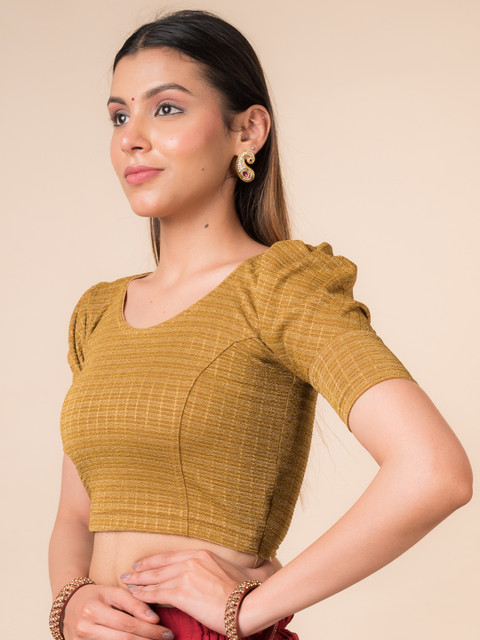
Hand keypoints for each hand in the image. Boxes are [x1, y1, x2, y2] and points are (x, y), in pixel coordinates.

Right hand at [61, 583, 172, 638]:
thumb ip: (132, 602)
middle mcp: (86, 627)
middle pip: (124, 638)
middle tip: (166, 637)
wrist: (67, 606)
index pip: (127, 622)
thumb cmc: (95, 596)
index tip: (165, 628)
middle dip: (148, 639)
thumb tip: (154, 618)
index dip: (148, 627)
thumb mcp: (112, 592)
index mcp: (93, 609)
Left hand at [120, 549, 275, 634]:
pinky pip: (157, 594)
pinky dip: (144, 595)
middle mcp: (191, 561)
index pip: (169, 557)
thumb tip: (211, 572)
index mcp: (201, 554)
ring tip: (128, 585)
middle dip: (141, 571)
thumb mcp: (227, 569)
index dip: (153, 561)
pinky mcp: (182, 594)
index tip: (141, 563)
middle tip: (128, 574)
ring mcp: (186, 576)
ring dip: (139, 583)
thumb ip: (212, 567)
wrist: (248, 603)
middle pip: (159, 566)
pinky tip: (136, 597)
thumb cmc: (243, 590)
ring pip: (155, 580)